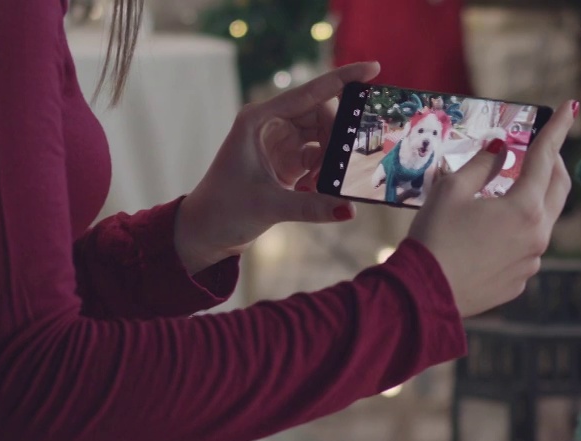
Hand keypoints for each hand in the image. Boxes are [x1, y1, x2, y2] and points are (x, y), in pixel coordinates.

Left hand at [173, 62, 381, 273]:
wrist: (207, 231)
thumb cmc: (224, 209)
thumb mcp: (269, 206)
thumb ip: (311, 206)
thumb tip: (350, 209)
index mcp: (259, 119)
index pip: (310, 92)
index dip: (343, 79)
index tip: (374, 68)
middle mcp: (271, 124)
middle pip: (322, 116)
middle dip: (338, 140)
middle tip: (343, 169)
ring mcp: (282, 141)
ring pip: (325, 138)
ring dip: (333, 160)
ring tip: (323, 186)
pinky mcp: (289, 160)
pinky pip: (321, 157)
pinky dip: (327, 173)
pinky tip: (318, 191)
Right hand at [406, 100, 577, 316]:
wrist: (423, 295)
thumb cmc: (434, 237)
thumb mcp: (451, 189)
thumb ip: (482, 164)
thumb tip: (500, 149)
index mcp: (525, 209)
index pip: (546, 157)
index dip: (557, 128)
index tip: (570, 107)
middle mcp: (538, 237)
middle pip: (559, 190)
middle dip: (554, 163)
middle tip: (541, 147)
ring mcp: (531, 263)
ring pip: (542, 221)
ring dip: (531, 200)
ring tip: (501, 192)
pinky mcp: (519, 282)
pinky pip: (525, 249)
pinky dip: (515, 232)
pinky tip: (487, 234)